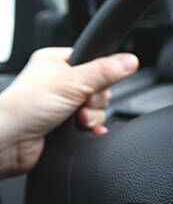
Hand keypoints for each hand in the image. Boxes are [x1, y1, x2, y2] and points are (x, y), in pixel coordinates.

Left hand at [0, 47, 138, 177]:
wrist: (6, 143)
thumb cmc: (22, 108)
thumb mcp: (71, 83)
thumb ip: (104, 72)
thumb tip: (130, 61)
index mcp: (55, 62)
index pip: (92, 60)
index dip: (100, 74)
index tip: (95, 83)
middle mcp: (57, 82)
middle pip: (99, 87)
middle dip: (94, 100)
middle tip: (81, 104)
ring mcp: (60, 104)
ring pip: (95, 108)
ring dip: (92, 117)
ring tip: (77, 120)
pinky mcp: (62, 125)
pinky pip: (90, 125)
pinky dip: (92, 129)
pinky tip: (87, 132)